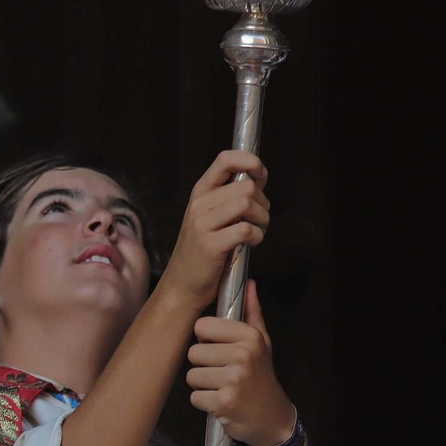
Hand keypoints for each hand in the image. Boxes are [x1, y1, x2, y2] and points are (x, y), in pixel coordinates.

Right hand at [158, 150, 269, 309]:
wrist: (183, 286)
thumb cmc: (202, 252)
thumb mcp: (211, 216)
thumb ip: (231, 195)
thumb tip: (258, 175)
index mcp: (200, 193)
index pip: (225, 159)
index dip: (250, 162)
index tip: (260, 176)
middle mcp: (198, 204)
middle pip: (246, 186)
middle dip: (263, 202)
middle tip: (258, 219)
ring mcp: (202, 224)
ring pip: (247, 204)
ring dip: (262, 219)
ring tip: (255, 231)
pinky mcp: (210, 244)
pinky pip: (246, 229)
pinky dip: (257, 236)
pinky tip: (250, 243)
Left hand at [186, 280, 294, 445]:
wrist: (272, 418)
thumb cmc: (261, 376)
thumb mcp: (261, 342)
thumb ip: (251, 312)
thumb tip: (248, 283)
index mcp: (249, 336)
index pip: (201, 326)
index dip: (206, 341)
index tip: (221, 350)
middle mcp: (243, 355)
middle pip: (193, 353)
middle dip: (203, 366)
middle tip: (223, 374)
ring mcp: (233, 379)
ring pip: (191, 376)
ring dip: (203, 386)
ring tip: (223, 388)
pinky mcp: (224, 402)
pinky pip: (194, 397)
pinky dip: (204, 403)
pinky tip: (222, 403)